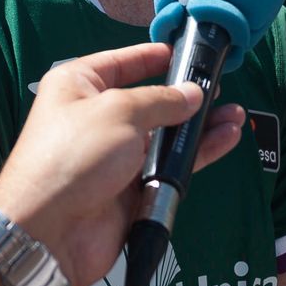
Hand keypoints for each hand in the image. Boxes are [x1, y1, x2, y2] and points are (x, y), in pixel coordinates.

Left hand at [0, 44, 245, 285]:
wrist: (50, 232)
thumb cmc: (73, 156)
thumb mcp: (119, 112)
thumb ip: (162, 100)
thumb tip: (193, 94)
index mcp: (78, 86)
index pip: (122, 62)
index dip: (154, 56)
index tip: (187, 53)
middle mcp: (97, 118)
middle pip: (150, 99)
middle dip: (185, 95)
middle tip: (220, 86)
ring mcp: (116, 155)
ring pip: (166, 135)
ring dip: (200, 126)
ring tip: (235, 114)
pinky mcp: (132, 187)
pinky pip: (171, 165)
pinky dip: (198, 153)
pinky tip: (226, 138)